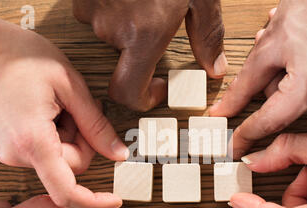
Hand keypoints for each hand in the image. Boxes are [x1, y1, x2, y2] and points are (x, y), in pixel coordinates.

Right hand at [0, 11, 127, 207]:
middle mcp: (17, 155)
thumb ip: (97, 126)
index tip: (115, 200)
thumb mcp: (71, 86)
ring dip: (71, 136)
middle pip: (72, 167)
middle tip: (79, 110)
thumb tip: (118, 154)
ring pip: (61, 160)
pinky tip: (51, 112)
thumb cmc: (23, 58)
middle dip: (85, 141)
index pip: (66, 191)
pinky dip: (58, 136)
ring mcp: (10, 153)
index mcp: (33, 142)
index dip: (94, 201)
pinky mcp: (10, 148)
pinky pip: (47, 152)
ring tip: (60, 106)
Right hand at [73, 0, 226, 110]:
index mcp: (142, 34)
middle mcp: (112, 27)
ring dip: (127, 23)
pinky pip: (97, 11)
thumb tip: (215, 67)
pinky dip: (113, 7)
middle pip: (124, 57)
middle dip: (142, 45)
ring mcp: (91, 9)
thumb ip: (208, 36)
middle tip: (158, 19)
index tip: (157, 89)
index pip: (127, 91)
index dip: (141, 99)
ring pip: (111, 32)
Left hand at [209, 0, 306, 157]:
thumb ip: (243, 86)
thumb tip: (225, 110)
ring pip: (305, 100)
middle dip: (275, 84)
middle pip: (287, 107)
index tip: (233, 148)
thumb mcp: (268, 45)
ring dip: (294, 80)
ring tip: (300, 49)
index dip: (247, 134)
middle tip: (279, 56)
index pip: (270, 121)